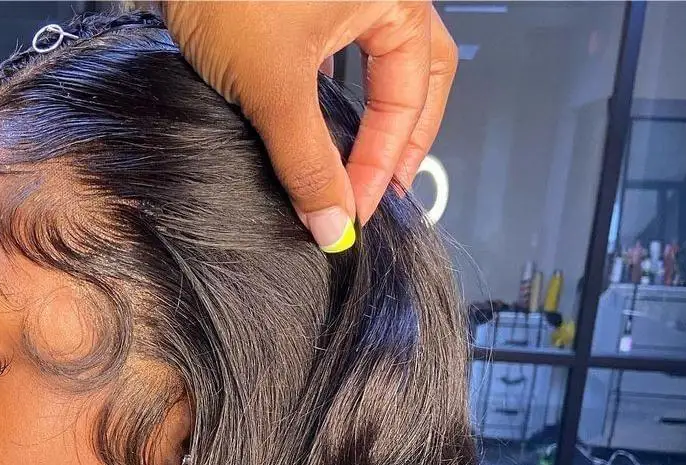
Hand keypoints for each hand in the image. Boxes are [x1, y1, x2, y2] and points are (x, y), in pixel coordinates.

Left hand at [161, 1, 457, 251]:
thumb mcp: (274, 85)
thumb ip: (307, 161)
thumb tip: (332, 221)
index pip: (408, 100)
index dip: (383, 166)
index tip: (353, 214)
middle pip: (410, 76)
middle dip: (395, 139)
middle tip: (375, 194)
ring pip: (369, 65)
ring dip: (359, 120)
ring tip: (341, 173)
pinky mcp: (295, 3)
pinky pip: (326, 55)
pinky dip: (321, 98)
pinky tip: (302, 133)